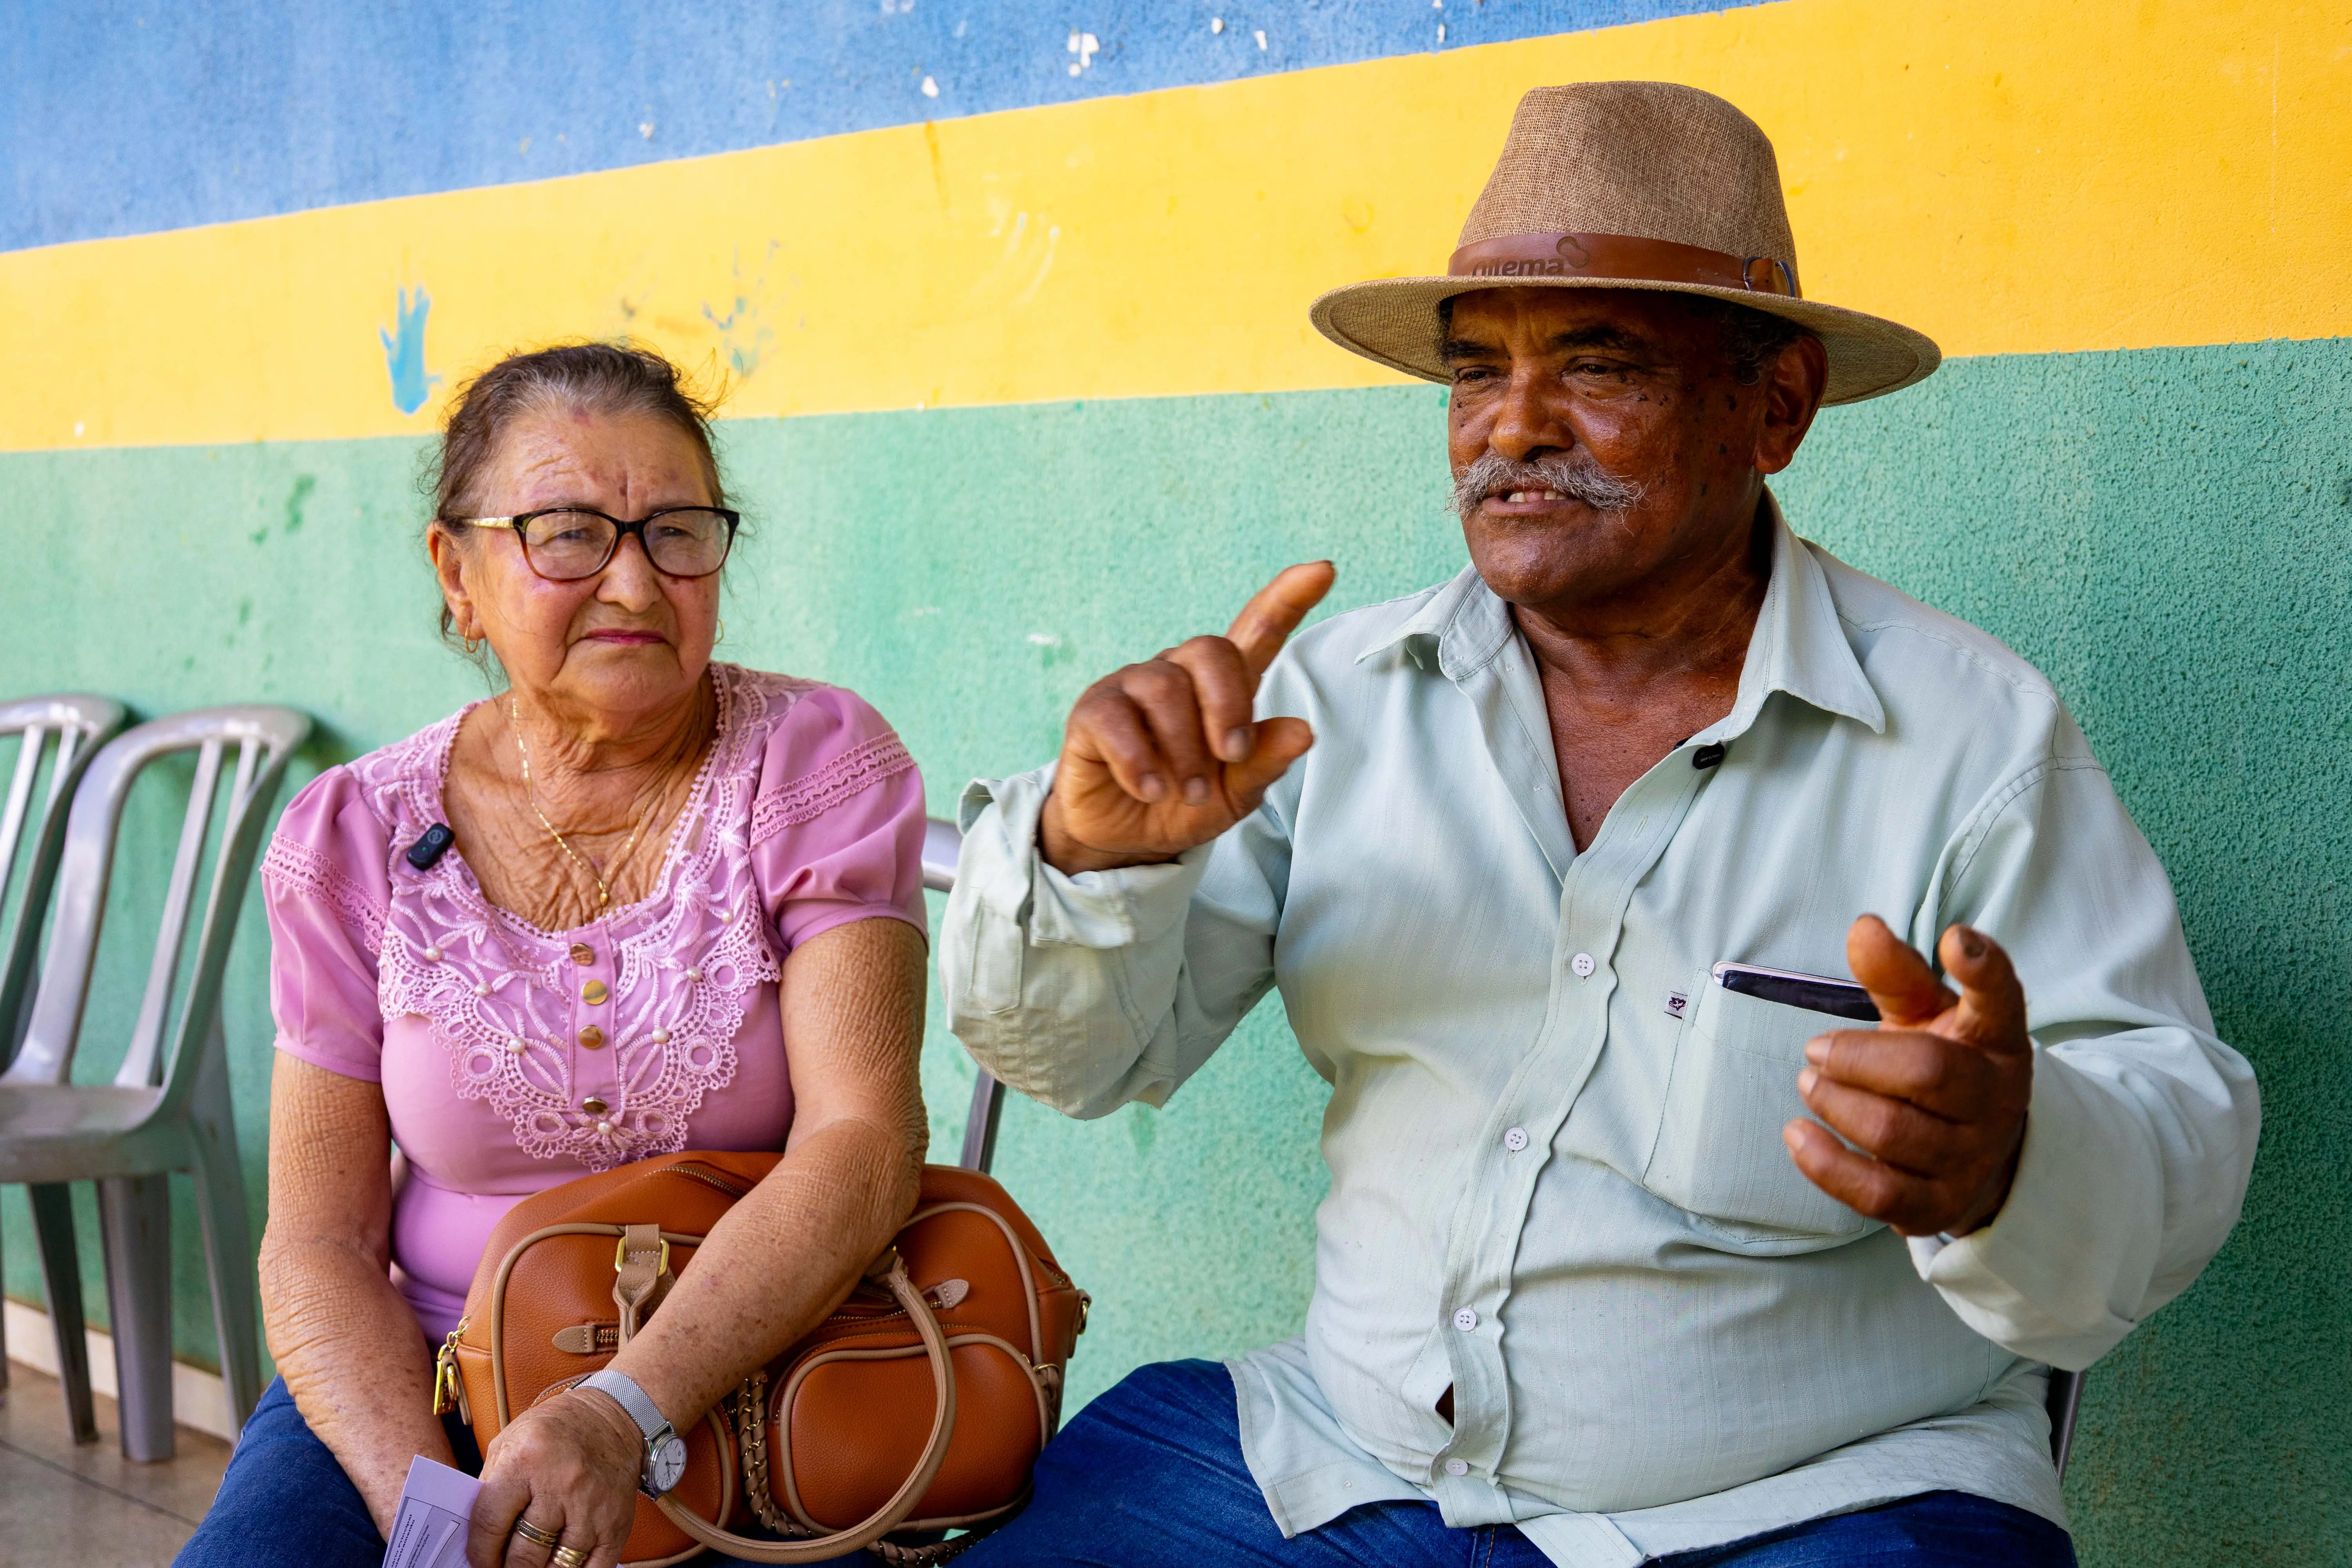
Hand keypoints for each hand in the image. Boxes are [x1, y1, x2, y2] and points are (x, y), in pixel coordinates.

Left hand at [468, 1386, 647, 1567]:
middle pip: (524, 1553)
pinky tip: (560, 1566)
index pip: (490, 1524)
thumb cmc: (554, 1430)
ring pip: (557, 1566)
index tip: (479, 1562)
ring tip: (532, 1565)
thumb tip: (475, 1537)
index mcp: (525, 1460)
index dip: (480, 1553)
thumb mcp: (509, 1444)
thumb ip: (490, 1488)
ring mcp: (592, 1505)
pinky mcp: (616, 1521)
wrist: (612, 1416)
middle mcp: (560, 1484)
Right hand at [1040, 563, 1335, 873]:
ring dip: (1184, 750)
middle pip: (1209, 649)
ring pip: (1164, 687)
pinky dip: (1139, 760)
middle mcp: (1177, 674)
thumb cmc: (1184, 804)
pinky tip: (1150, 789)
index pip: (1257, 630)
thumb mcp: (1234, 794)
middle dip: (1228, 705)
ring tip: (1187, 792)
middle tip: (1231, 757)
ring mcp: (1131, 689)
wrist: (1123, 840)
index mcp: (1220, 687)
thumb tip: (1304, 731)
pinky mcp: (1092, 713)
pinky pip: (1116, 719)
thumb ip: (1264, 762)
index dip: (1287, 599)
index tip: (1324, 571)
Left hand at [1783, 916, 2032, 1236]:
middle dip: (1855, 1057)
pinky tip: (1798, 1133)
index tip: (1955, 939)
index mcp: (1996, 1038)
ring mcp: (1972, 1157)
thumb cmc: (1936, 1063)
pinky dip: (1825, 1163)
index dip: (1983, 969)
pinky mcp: (1938, 1207)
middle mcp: (1996, 1098)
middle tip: (1815, 1049)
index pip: (2002, 999)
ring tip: (1810, 1083)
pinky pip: (1876, 1192)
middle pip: (1926, 1071)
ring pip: (1892, 1131)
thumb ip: (1895, 974)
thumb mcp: (1922, 1013)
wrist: (1970, 1151)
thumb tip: (1863, 928)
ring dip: (1834, 1102)